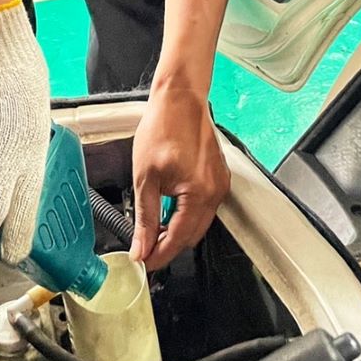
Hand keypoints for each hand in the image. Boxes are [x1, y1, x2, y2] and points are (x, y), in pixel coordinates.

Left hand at [130, 85, 229, 269]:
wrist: (179, 98)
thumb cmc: (164, 127)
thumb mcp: (145, 177)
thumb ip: (145, 218)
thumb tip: (140, 248)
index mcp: (200, 193)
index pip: (179, 239)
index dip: (159, 255)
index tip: (143, 262)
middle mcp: (216, 191)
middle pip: (193, 235)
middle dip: (169, 245)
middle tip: (144, 247)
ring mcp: (220, 182)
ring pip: (199, 222)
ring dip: (178, 229)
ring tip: (153, 228)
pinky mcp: (218, 175)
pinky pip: (204, 205)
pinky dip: (187, 213)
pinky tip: (169, 208)